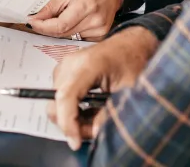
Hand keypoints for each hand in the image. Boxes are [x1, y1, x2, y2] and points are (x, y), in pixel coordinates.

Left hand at [28, 0, 123, 39]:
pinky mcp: (102, 34)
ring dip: (61, 30)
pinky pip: (80, 38)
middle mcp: (94, 20)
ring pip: (70, 36)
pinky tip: (76, 20)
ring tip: (65, 15)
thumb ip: (50, 9)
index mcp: (84, 7)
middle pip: (64, 33)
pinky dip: (73, 31)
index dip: (43, 26)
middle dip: (49, 28)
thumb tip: (36, 20)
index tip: (32, 23)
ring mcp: (100, 29)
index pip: (59, 25)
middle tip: (40, 21)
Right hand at [47, 26, 159, 149]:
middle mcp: (70, 63)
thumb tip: (94, 133)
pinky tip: (88, 112)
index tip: (75, 142)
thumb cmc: (133, 62)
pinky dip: (72, 110)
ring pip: (56, 102)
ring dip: (71, 118)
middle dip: (71, 124)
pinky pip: (61, 96)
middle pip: (57, 102)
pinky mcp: (65, 71)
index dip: (68, 123)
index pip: (66, 97)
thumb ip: (110, 113)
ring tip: (93, 121)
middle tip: (92, 133)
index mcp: (88, 65)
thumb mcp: (128, 91)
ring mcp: (65, 66)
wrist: (131, 45)